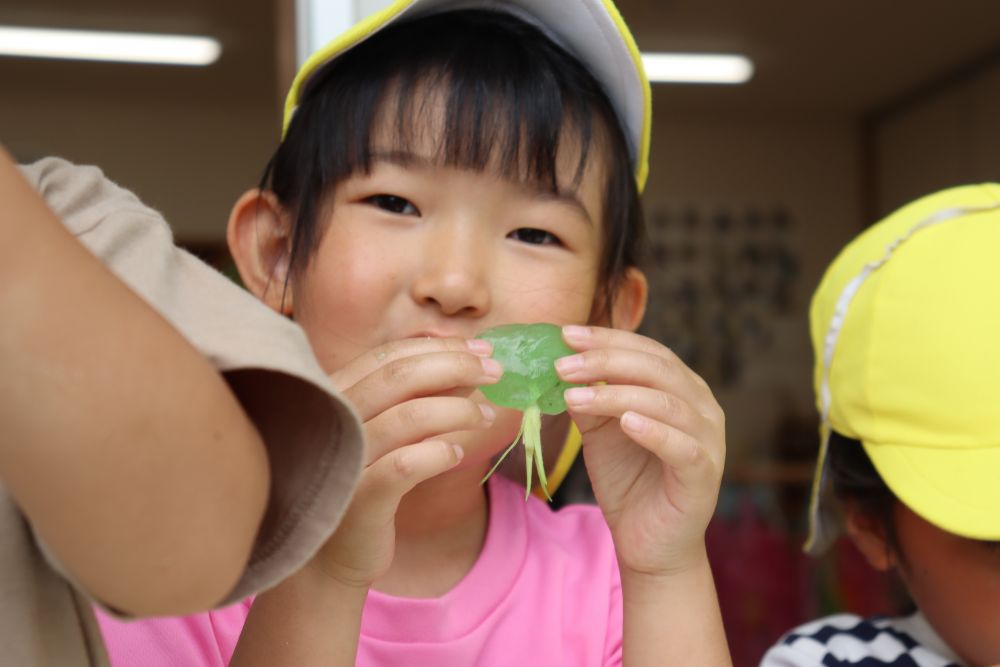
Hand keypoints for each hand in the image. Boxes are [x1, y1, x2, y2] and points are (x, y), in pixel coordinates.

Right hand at [307, 337, 501, 588]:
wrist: (330, 556)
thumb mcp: (387, 432)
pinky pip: (407, 466)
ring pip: (408, 417)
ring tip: (487, 417)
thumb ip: (416, 397)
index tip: (482, 350)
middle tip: (496, 371)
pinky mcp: (359, 499)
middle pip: (399, 376)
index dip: (439, 348)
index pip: (389, 356)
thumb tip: (468, 365)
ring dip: (458, 411)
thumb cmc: (363, 482)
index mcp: (335, 393)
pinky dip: (439, 454)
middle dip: (456, 366)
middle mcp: (334, 420)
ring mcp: (345, 459)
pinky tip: (457, 456)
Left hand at [555, 325, 724, 577]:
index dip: (606, 339)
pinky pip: (682, 446)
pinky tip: (625, 422)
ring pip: (666, 403)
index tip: (565, 334)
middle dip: (606, 361)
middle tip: (562, 365)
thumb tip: (559, 365)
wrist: (648, 543)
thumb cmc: (628, 481)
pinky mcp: (704, 474)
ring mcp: (707, 439)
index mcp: (679, 388)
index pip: (646, 350)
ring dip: (616, 395)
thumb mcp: (600, 432)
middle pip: (657, 368)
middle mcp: (700, 406)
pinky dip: (654, 430)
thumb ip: (588, 399)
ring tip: (574, 396)